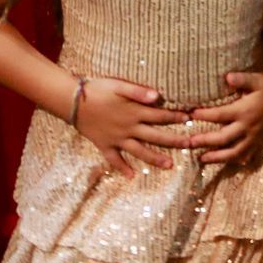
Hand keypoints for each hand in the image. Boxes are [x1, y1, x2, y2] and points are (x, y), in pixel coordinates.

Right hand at [74, 76, 190, 177]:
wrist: (70, 101)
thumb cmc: (96, 90)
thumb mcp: (118, 85)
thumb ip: (138, 92)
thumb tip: (158, 96)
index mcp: (134, 112)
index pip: (160, 116)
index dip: (176, 117)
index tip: (190, 119)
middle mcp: (128, 128)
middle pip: (156, 136)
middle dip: (174, 141)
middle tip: (191, 145)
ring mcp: (117, 139)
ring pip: (139, 151)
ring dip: (155, 159)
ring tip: (170, 165)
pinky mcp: (104, 145)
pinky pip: (114, 159)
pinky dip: (122, 168)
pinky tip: (132, 177)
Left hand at [188, 71, 262, 164]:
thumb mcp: (257, 79)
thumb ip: (242, 79)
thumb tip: (227, 77)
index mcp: (245, 110)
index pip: (220, 115)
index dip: (204, 115)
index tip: (190, 114)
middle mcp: (248, 126)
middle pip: (223, 138)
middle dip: (205, 141)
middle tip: (189, 143)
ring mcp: (254, 136)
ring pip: (234, 151)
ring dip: (217, 157)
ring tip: (202, 159)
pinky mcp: (259, 140)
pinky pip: (246, 154)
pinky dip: (235, 160)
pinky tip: (224, 163)